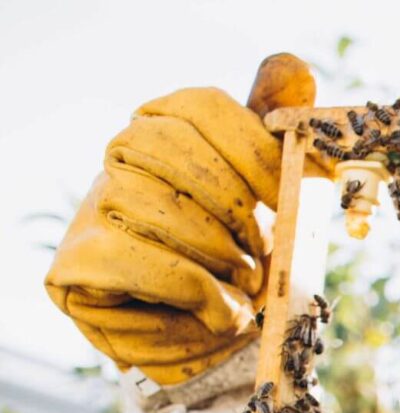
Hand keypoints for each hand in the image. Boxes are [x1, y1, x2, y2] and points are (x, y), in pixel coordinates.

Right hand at [43, 54, 313, 385]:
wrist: (207, 331)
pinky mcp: (77, 263)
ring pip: (151, 204)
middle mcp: (121, 155)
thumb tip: (295, 67)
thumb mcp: (272, 201)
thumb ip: (278, 139)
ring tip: (245, 284)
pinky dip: (191, 289)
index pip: (202, 106)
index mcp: (168, 125)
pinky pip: (133, 259)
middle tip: (266, 251)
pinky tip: (217, 309)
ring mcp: (93, 206)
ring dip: (217, 254)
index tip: (285, 197)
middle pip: (171, 147)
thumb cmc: (241, 258)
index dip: (252, 149)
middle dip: (234, 206)